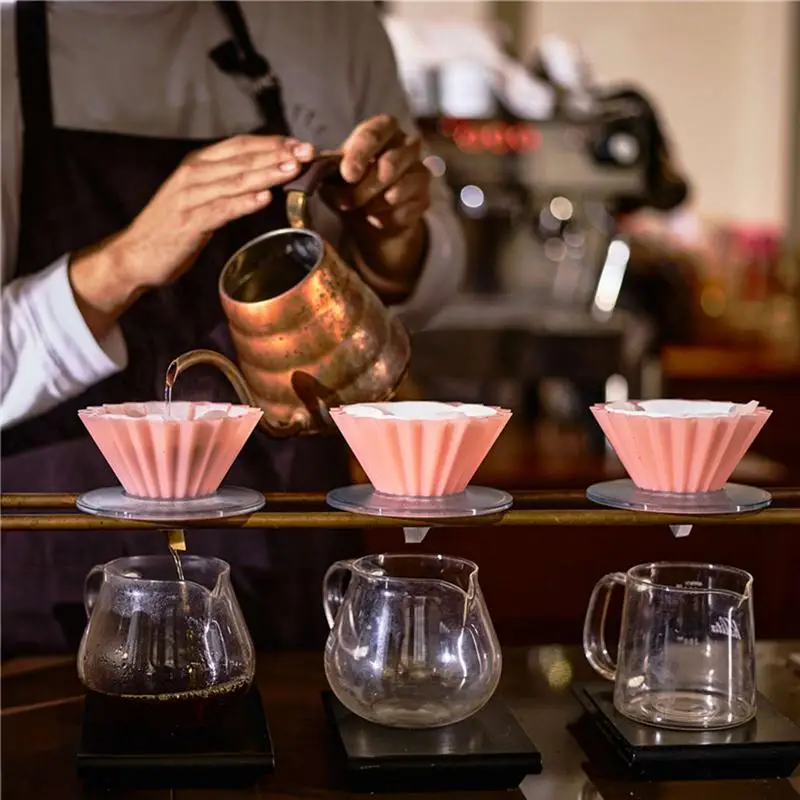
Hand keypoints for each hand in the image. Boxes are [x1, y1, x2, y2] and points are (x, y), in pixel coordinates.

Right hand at [70, 134, 314, 338]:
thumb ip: (226, 184)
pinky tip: (265, 198)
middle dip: (278, 153)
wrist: (135, 255)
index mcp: (198, 163)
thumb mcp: (200, 197)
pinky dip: (244, 202)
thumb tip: (265, 177)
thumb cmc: (173, 228)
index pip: (241, 145)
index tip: (302, 144)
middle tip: (308, 151)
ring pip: (236, 180)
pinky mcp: (189, 221)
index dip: (273, 142)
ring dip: (267, 172)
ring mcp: (190, 197)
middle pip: (243, 158)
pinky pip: (221, 209)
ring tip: (294, 168)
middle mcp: (194, 174)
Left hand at [324, 115, 430, 293]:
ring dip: (375, 203)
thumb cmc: (352, 188)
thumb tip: (310, 169)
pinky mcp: (423, 200)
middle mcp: (406, 146)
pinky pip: (408, 209)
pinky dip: (387, 218)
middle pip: (391, 162)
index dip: (360, 152)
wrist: (373, 219)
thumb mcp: (335, 176)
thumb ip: (325, 170)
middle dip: (366, 186)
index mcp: (383, 131)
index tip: (347, 174)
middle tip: (347, 202)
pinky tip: (375, 220)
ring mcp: (419, 173)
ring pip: (401, 187)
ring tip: (360, 211)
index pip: (375, 131)